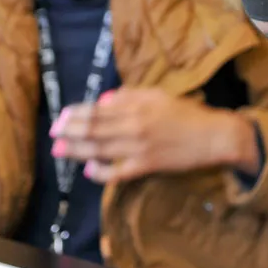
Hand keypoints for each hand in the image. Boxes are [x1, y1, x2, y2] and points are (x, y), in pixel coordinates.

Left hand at [50, 88, 259, 183]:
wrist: (213, 136)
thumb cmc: (186, 114)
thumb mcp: (158, 96)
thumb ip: (130, 96)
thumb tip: (104, 100)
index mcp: (136, 106)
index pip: (99, 110)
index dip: (77, 114)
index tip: (62, 116)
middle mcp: (134, 125)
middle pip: (94, 129)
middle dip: (71, 131)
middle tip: (54, 133)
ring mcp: (139, 147)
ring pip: (101, 149)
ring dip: (77, 150)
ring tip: (60, 150)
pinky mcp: (147, 166)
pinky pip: (118, 171)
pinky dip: (102, 172)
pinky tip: (89, 170)